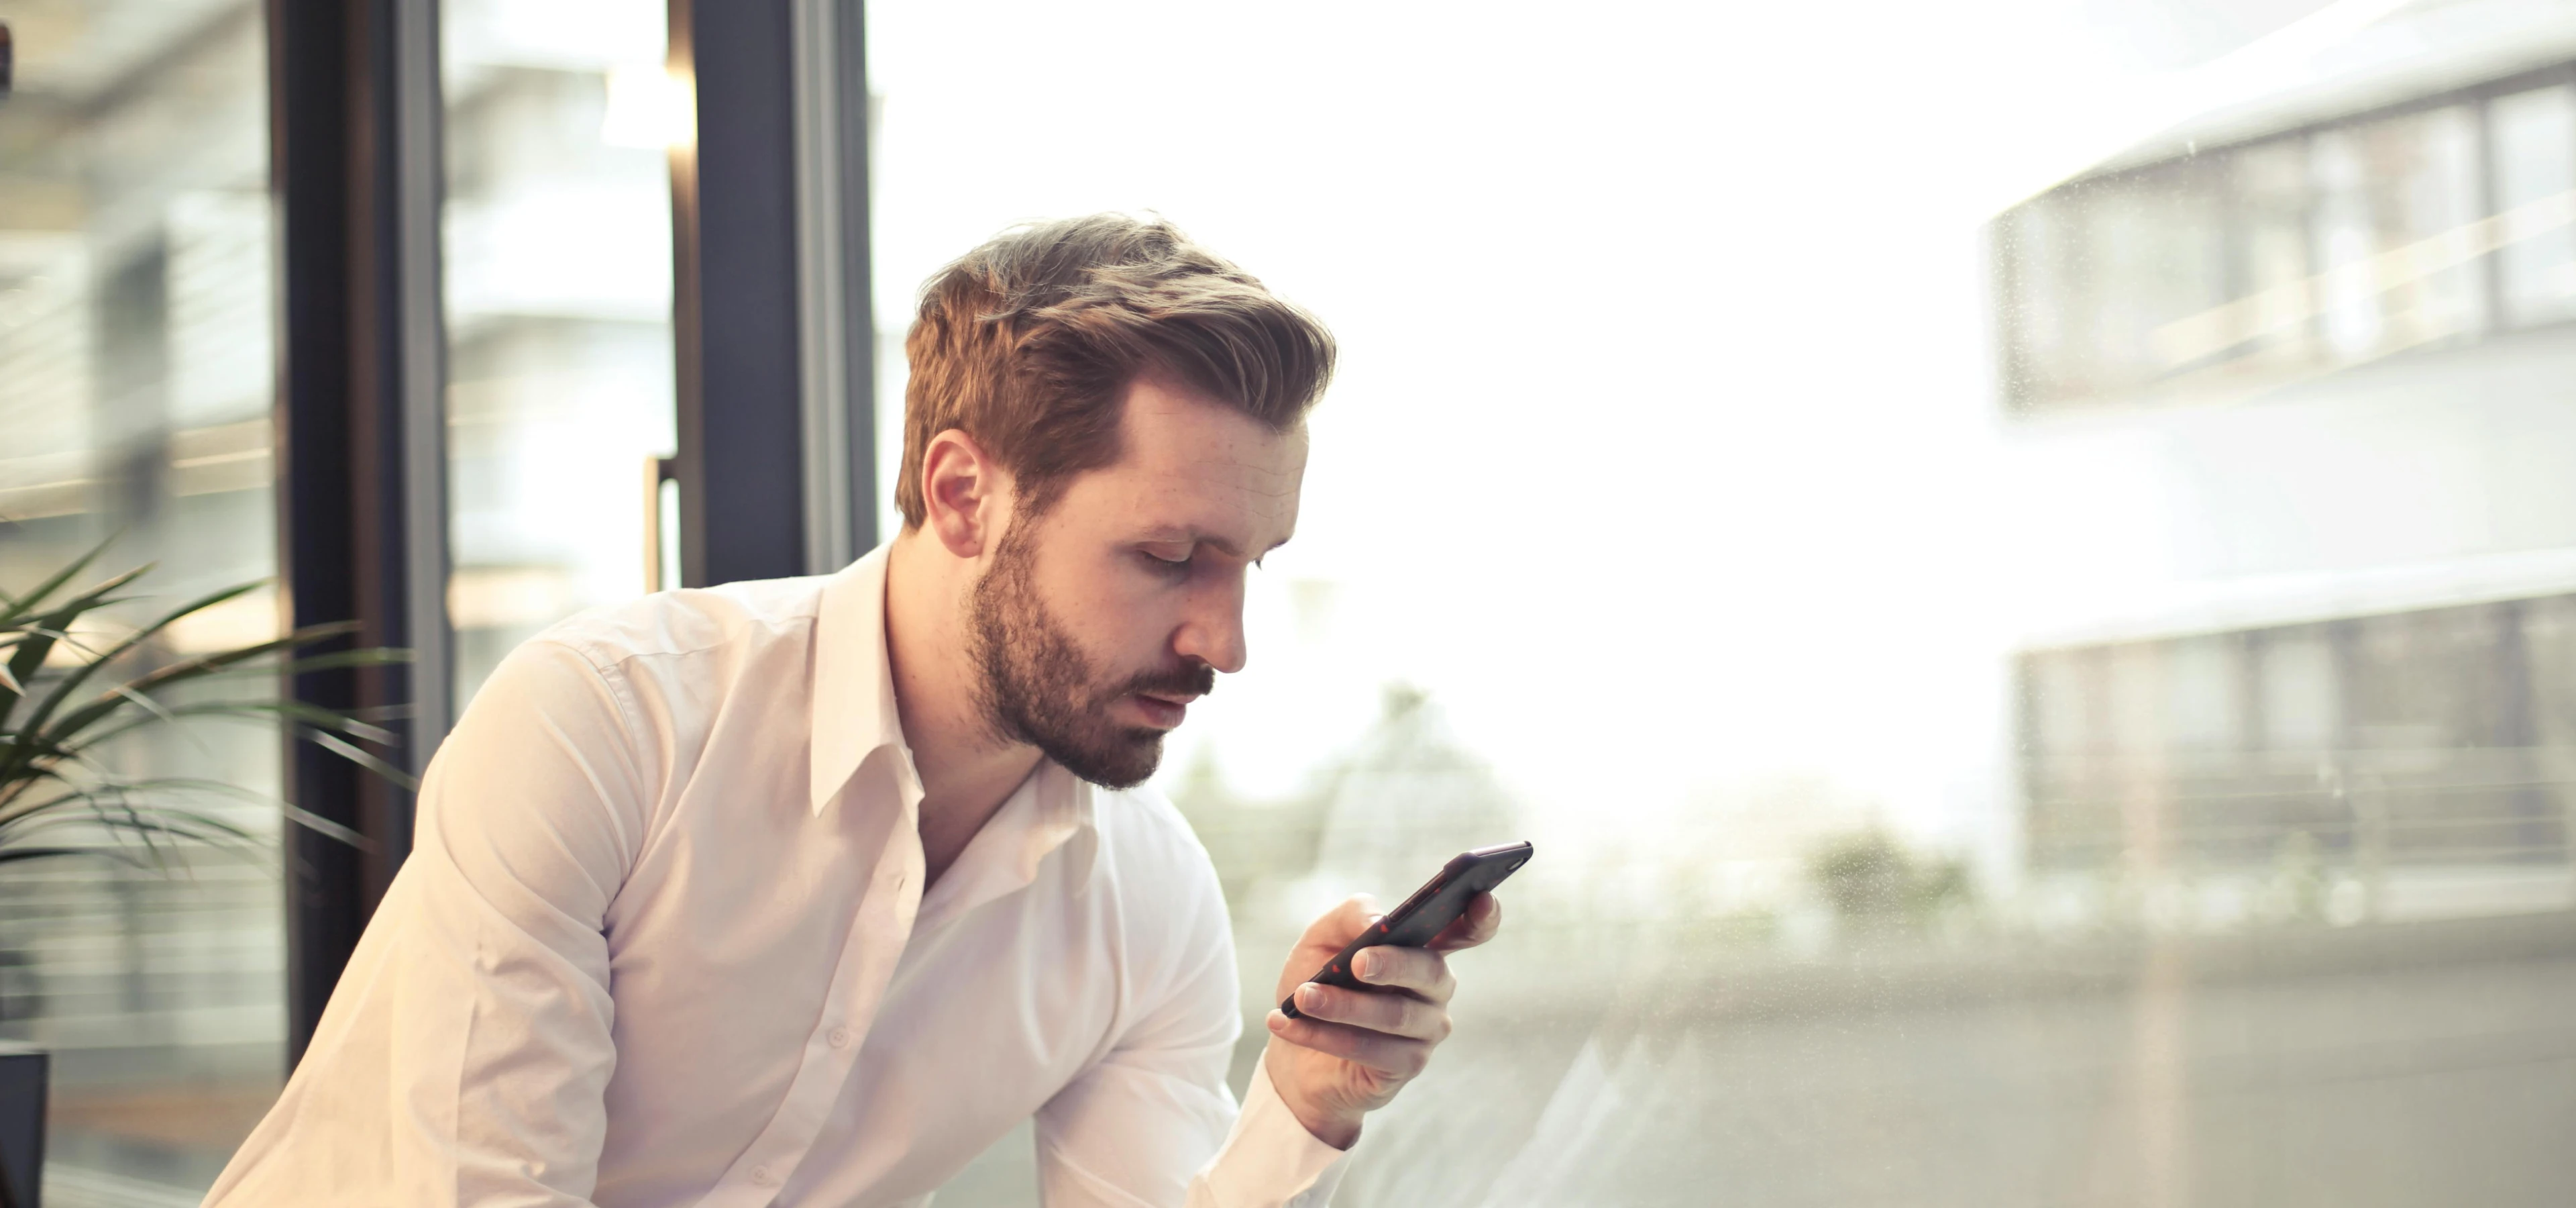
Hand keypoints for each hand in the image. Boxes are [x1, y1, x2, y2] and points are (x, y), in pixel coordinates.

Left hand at [1260, 891, 1502, 1148]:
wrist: (1292, 1048)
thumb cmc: (1316, 984)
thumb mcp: (1321, 940)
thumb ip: (1350, 917)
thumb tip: (1378, 921)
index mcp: (1422, 948)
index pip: (1467, 929)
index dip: (1482, 916)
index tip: (1484, 896)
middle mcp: (1434, 988)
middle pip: (1430, 970)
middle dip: (1392, 964)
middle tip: (1357, 962)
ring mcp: (1426, 1029)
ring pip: (1395, 1014)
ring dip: (1343, 1005)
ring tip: (1303, 997)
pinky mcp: (1406, 1066)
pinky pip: (1371, 1049)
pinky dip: (1324, 1035)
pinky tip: (1289, 1025)